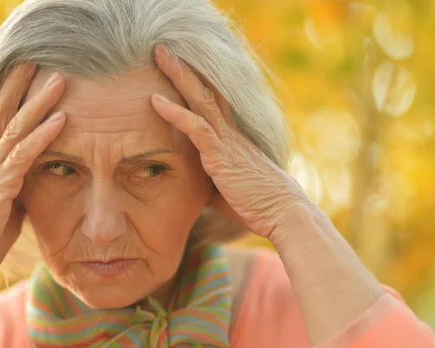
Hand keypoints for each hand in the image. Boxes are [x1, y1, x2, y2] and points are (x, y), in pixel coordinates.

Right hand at [0, 64, 65, 276]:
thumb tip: (38, 178)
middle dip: (24, 84)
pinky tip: (62, 119)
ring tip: (60, 79)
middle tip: (41, 59)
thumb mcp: (7, 205)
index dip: (14, 95)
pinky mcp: (1, 185)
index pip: (2, 119)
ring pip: (17, 126)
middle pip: (6, 112)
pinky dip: (44, 135)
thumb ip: (20, 186)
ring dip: (40, 102)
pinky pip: (25, 154)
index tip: (29, 73)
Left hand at [150, 44, 310, 238]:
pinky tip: (155, 101)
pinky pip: (196, 126)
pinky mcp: (220, 153)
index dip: (194, 84)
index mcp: (230, 139)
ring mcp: (225, 140)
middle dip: (182, 69)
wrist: (280, 212)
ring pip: (200, 99)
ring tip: (159, 53)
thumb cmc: (255, 204)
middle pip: (204, 91)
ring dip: (178, 75)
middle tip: (162, 48)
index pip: (211, 103)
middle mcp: (228, 132)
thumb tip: (195, 188)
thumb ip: (208, 180)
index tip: (177, 68)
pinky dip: (174, 113)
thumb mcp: (225, 189)